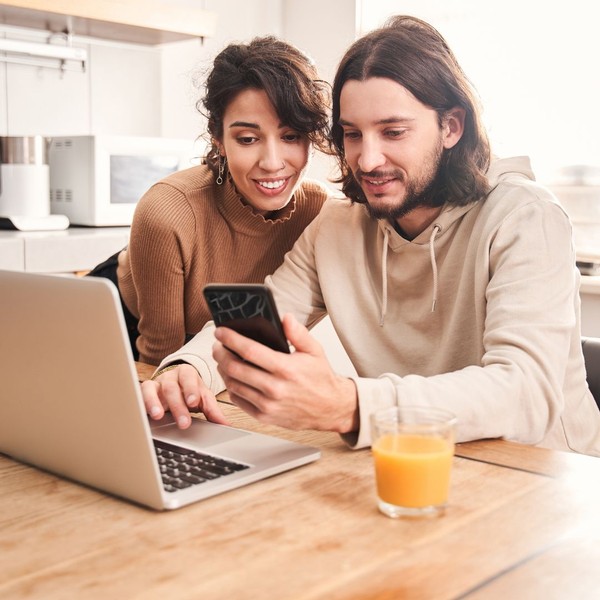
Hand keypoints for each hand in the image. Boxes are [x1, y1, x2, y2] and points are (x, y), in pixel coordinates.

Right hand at [141, 363, 228, 428]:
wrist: (175, 386)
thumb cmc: (189, 392)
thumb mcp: (202, 398)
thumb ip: (212, 410)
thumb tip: (225, 425)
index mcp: (187, 373)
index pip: (188, 377)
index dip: (190, 389)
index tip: (193, 402)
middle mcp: (170, 376)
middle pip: (172, 388)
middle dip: (178, 406)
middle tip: (183, 422)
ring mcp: (155, 383)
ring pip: (152, 389)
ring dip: (154, 402)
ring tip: (158, 415)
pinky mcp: (144, 392)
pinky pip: (139, 394)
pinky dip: (141, 403)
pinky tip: (143, 414)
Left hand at [212, 314, 357, 432]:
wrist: (330, 408)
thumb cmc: (321, 378)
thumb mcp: (314, 351)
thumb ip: (298, 333)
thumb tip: (285, 318)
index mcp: (286, 368)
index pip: (249, 351)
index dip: (231, 339)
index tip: (221, 332)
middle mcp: (275, 388)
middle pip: (235, 368)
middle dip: (221, 354)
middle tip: (217, 346)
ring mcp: (268, 405)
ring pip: (234, 385)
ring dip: (223, 370)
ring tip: (223, 360)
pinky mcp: (265, 417)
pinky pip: (239, 401)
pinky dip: (231, 387)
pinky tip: (232, 377)